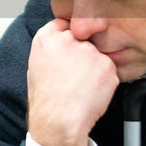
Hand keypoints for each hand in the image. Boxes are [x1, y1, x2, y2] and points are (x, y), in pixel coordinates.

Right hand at [27, 19, 119, 145]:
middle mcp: (68, 39)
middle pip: (83, 39)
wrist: (59, 120)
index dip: (69, 38)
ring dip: (94, 68)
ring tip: (80, 87)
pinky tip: (91, 92)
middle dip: (83, 54)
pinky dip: (104, 81)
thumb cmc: (46, 99)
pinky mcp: (107, 65)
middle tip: (74, 76)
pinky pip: (108, 70)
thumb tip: (63, 44)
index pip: (64, 25)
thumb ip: (51, 48)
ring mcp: (89, 51)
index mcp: (47, 38)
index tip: (70, 51)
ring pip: (97, 55)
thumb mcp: (36, 67)